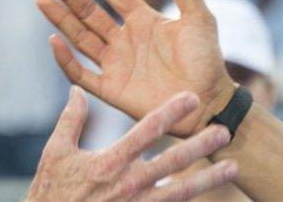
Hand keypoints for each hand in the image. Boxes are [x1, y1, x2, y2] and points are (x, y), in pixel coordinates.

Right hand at [26, 87, 238, 201]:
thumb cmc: (50, 194)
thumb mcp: (55, 154)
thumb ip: (70, 120)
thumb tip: (78, 91)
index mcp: (109, 162)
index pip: (146, 131)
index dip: (171, 112)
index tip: (191, 98)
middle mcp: (127, 185)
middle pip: (173, 162)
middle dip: (201, 146)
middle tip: (225, 131)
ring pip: (180, 193)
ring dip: (208, 179)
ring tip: (233, 168)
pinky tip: (210, 198)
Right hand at [36, 0, 235, 136]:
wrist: (208, 102)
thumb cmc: (208, 61)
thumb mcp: (199, 19)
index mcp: (144, 20)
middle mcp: (125, 39)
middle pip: (90, 12)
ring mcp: (116, 64)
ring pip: (81, 37)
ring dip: (61, 19)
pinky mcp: (111, 89)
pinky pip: (82, 73)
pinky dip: (66, 59)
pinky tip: (55, 41)